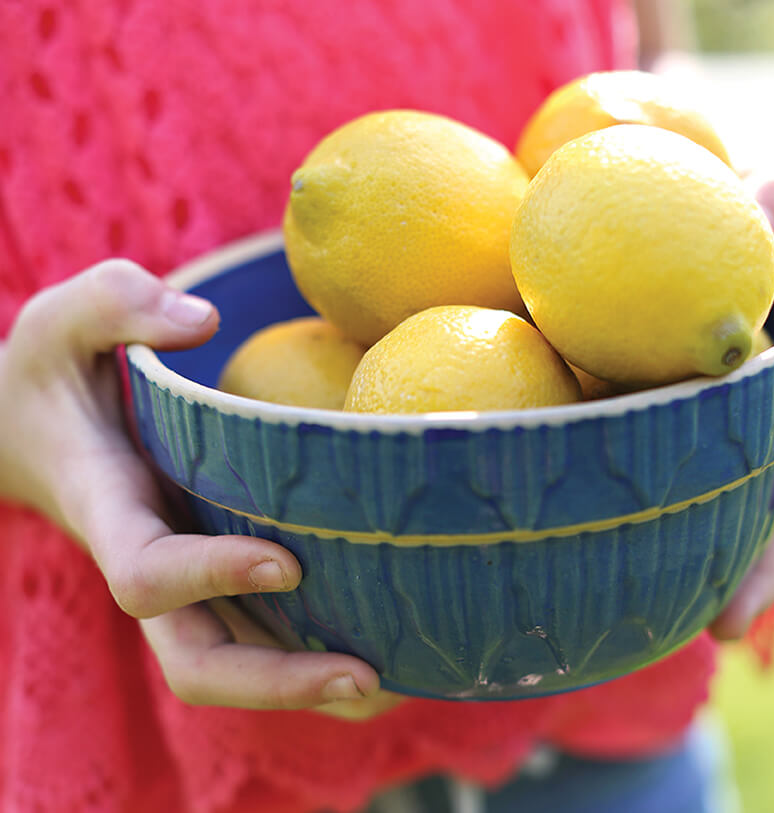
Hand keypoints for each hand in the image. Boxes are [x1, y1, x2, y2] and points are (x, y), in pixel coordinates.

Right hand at [0, 259, 380, 707]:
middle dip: (275, 681)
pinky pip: (264, 633)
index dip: (209, 576)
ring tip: (407, 677)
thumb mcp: (65, 319)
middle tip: (365, 675)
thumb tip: (202, 320)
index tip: (285, 562)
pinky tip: (397, 642)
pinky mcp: (217, 576)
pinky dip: (319, 652)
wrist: (40, 432)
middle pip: (199, 660)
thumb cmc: (59, 372)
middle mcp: (151, 564)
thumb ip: (117, 302)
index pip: (146, 573)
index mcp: (110, 512)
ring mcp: (186, 583)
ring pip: (239, 664)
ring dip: (312, 688)